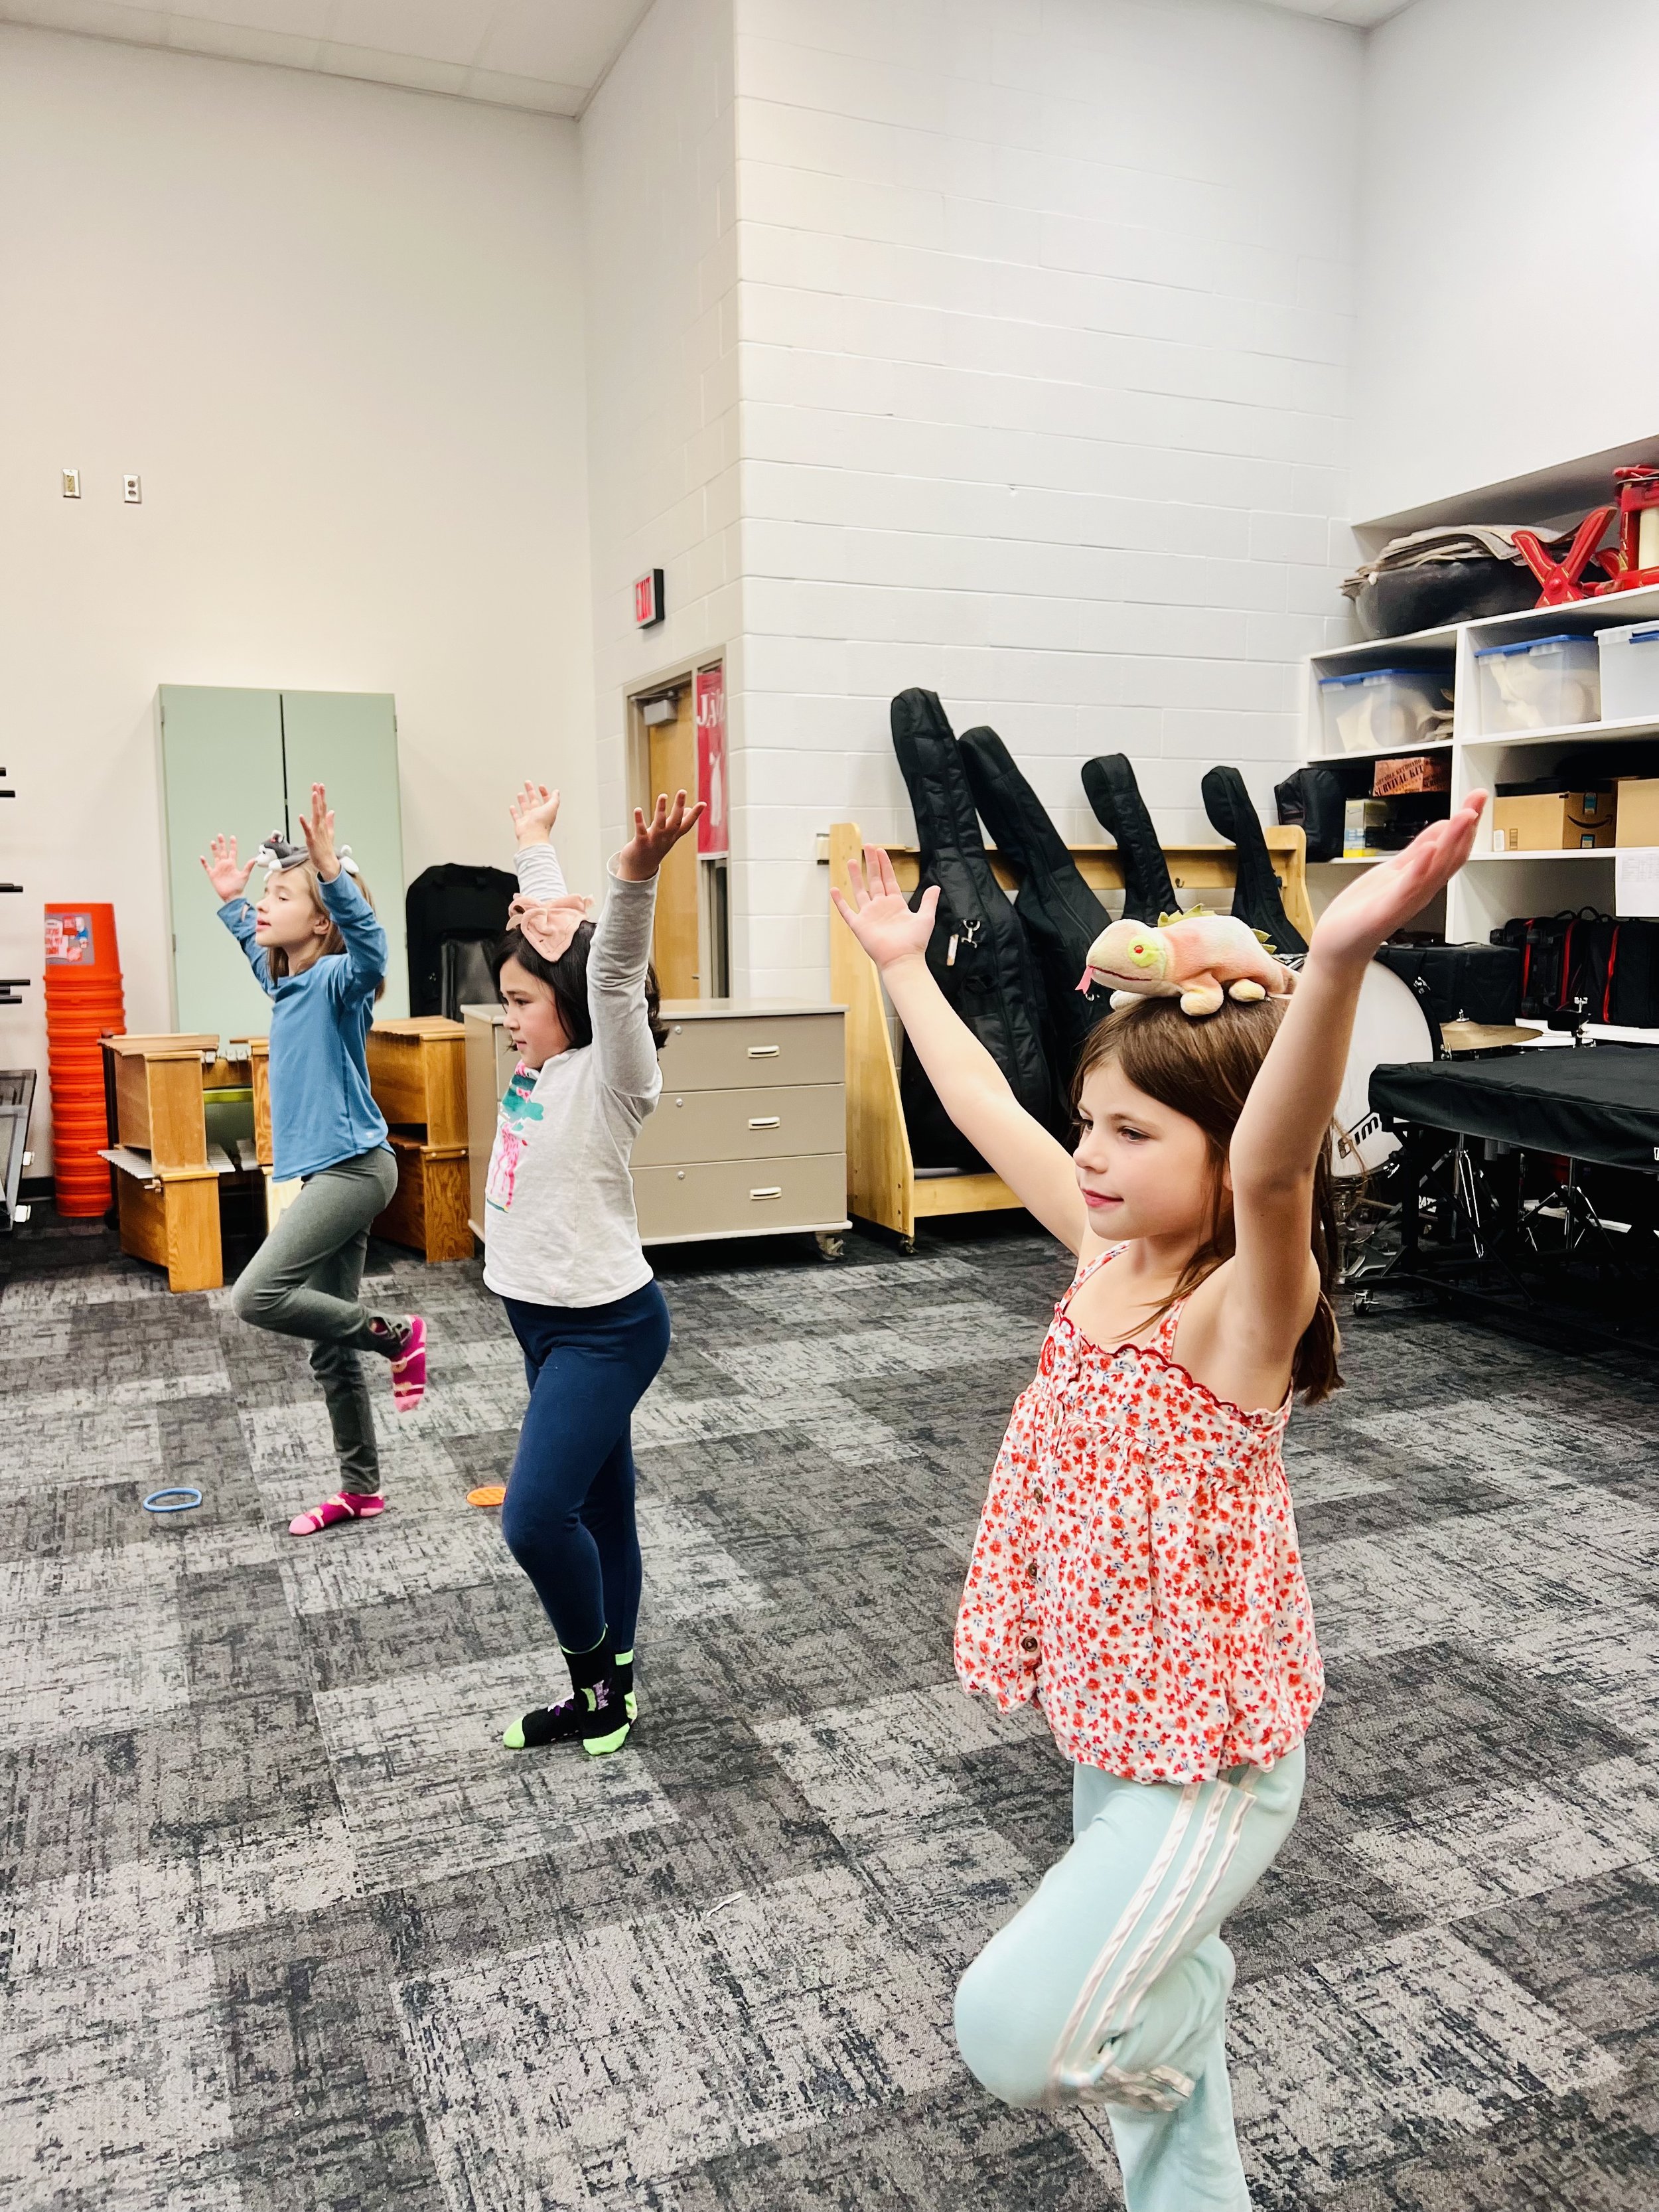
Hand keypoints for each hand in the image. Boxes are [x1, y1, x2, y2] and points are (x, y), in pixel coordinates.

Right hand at [200, 835, 254, 902]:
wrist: (232, 896)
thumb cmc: (239, 887)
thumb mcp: (244, 875)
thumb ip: (248, 867)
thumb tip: (254, 859)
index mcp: (232, 864)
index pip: (232, 852)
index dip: (232, 844)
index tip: (232, 837)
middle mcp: (225, 865)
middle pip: (223, 851)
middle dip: (222, 843)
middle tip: (220, 835)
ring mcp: (219, 869)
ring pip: (215, 857)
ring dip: (214, 850)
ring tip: (213, 842)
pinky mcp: (213, 874)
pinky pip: (207, 867)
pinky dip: (204, 862)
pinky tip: (202, 857)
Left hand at [298, 783, 339, 880]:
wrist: (327, 863)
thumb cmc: (326, 849)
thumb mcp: (329, 833)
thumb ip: (330, 821)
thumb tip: (331, 811)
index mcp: (323, 824)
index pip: (322, 807)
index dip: (321, 796)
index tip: (320, 786)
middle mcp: (321, 826)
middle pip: (320, 808)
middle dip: (319, 796)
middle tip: (317, 785)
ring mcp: (316, 832)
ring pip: (316, 816)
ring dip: (315, 805)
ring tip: (314, 794)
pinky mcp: (311, 840)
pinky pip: (307, 830)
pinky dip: (304, 823)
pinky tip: (301, 816)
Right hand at [509, 781, 560, 846]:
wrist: (532, 835)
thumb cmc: (542, 823)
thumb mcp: (552, 807)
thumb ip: (555, 799)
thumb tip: (557, 792)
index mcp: (546, 811)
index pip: (546, 800)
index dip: (544, 792)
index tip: (540, 786)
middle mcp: (538, 815)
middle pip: (534, 800)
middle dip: (531, 791)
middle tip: (528, 783)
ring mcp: (529, 819)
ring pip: (525, 807)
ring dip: (523, 800)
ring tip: (520, 793)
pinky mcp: (520, 824)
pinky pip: (516, 816)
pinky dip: (514, 812)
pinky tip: (512, 807)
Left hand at [616, 789, 704, 880]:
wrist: (640, 869)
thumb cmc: (655, 848)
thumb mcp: (669, 836)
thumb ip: (679, 822)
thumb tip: (687, 809)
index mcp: (673, 835)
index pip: (686, 824)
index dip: (695, 815)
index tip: (703, 803)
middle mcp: (666, 838)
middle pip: (675, 822)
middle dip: (679, 806)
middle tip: (682, 791)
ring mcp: (654, 841)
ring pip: (659, 824)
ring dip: (661, 810)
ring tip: (663, 795)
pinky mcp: (641, 843)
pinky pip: (640, 831)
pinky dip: (639, 821)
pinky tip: (637, 809)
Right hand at [830, 844, 937, 970]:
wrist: (903, 960)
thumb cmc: (915, 943)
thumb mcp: (925, 918)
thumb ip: (928, 901)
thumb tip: (935, 887)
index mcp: (895, 904)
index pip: (889, 879)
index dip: (885, 865)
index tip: (881, 851)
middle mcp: (881, 907)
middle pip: (874, 880)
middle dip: (872, 863)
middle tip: (868, 846)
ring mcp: (869, 915)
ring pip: (860, 891)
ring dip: (856, 876)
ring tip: (852, 861)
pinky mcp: (859, 925)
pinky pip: (847, 912)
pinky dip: (840, 902)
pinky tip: (834, 890)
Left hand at [1310, 791, 1488, 970]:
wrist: (1340, 945)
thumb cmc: (1365, 911)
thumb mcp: (1395, 872)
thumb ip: (1418, 851)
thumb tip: (1443, 828)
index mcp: (1422, 879)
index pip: (1452, 848)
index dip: (1467, 824)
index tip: (1477, 798)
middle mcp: (1420, 890)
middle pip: (1450, 856)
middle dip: (1466, 827)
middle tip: (1478, 801)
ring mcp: (1405, 900)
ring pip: (1435, 868)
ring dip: (1451, 842)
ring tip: (1463, 817)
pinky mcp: (1386, 911)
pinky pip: (1408, 887)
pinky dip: (1420, 868)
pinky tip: (1428, 850)